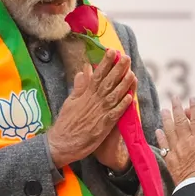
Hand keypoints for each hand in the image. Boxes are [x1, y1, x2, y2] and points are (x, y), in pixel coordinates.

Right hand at [47, 49, 136, 167]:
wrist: (62, 143)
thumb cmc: (66, 123)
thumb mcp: (70, 101)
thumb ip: (79, 86)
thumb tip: (83, 71)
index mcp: (86, 94)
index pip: (98, 75)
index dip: (106, 63)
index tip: (113, 52)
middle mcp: (94, 101)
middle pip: (108, 82)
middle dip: (118, 69)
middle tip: (126, 57)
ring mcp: (100, 113)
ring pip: (114, 96)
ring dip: (124, 85)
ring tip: (132, 73)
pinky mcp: (104, 126)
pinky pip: (115, 114)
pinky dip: (122, 106)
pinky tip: (130, 98)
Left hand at [155, 96, 194, 185]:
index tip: (193, 99)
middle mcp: (187, 142)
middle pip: (181, 121)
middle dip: (178, 107)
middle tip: (174, 98)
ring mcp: (177, 150)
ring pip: (169, 130)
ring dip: (166, 119)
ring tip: (164, 110)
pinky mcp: (171, 161)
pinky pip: (164, 145)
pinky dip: (160, 137)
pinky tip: (158, 130)